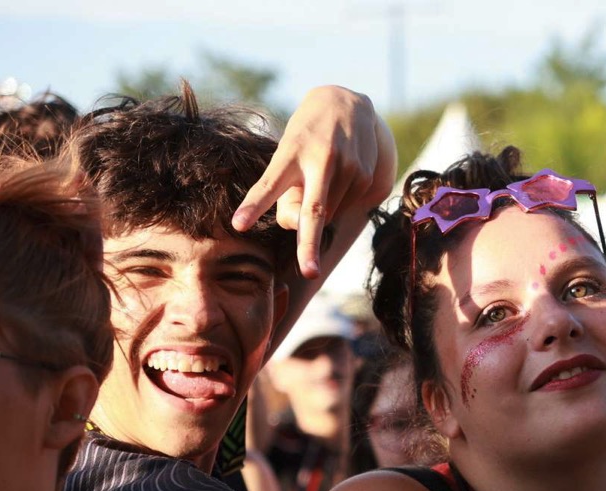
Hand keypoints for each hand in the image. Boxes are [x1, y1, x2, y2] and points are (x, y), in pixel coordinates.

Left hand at [233, 86, 396, 278]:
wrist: (347, 103)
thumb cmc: (307, 136)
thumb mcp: (290, 152)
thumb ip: (289, 189)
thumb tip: (302, 227)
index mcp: (292, 152)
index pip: (269, 184)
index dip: (254, 206)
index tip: (238, 225)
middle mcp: (322, 160)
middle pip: (313, 210)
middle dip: (309, 245)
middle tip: (308, 273)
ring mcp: (348, 168)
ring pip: (331, 214)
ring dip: (323, 211)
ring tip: (323, 178)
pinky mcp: (367, 175)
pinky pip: (349, 206)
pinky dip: (340, 202)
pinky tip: (341, 177)